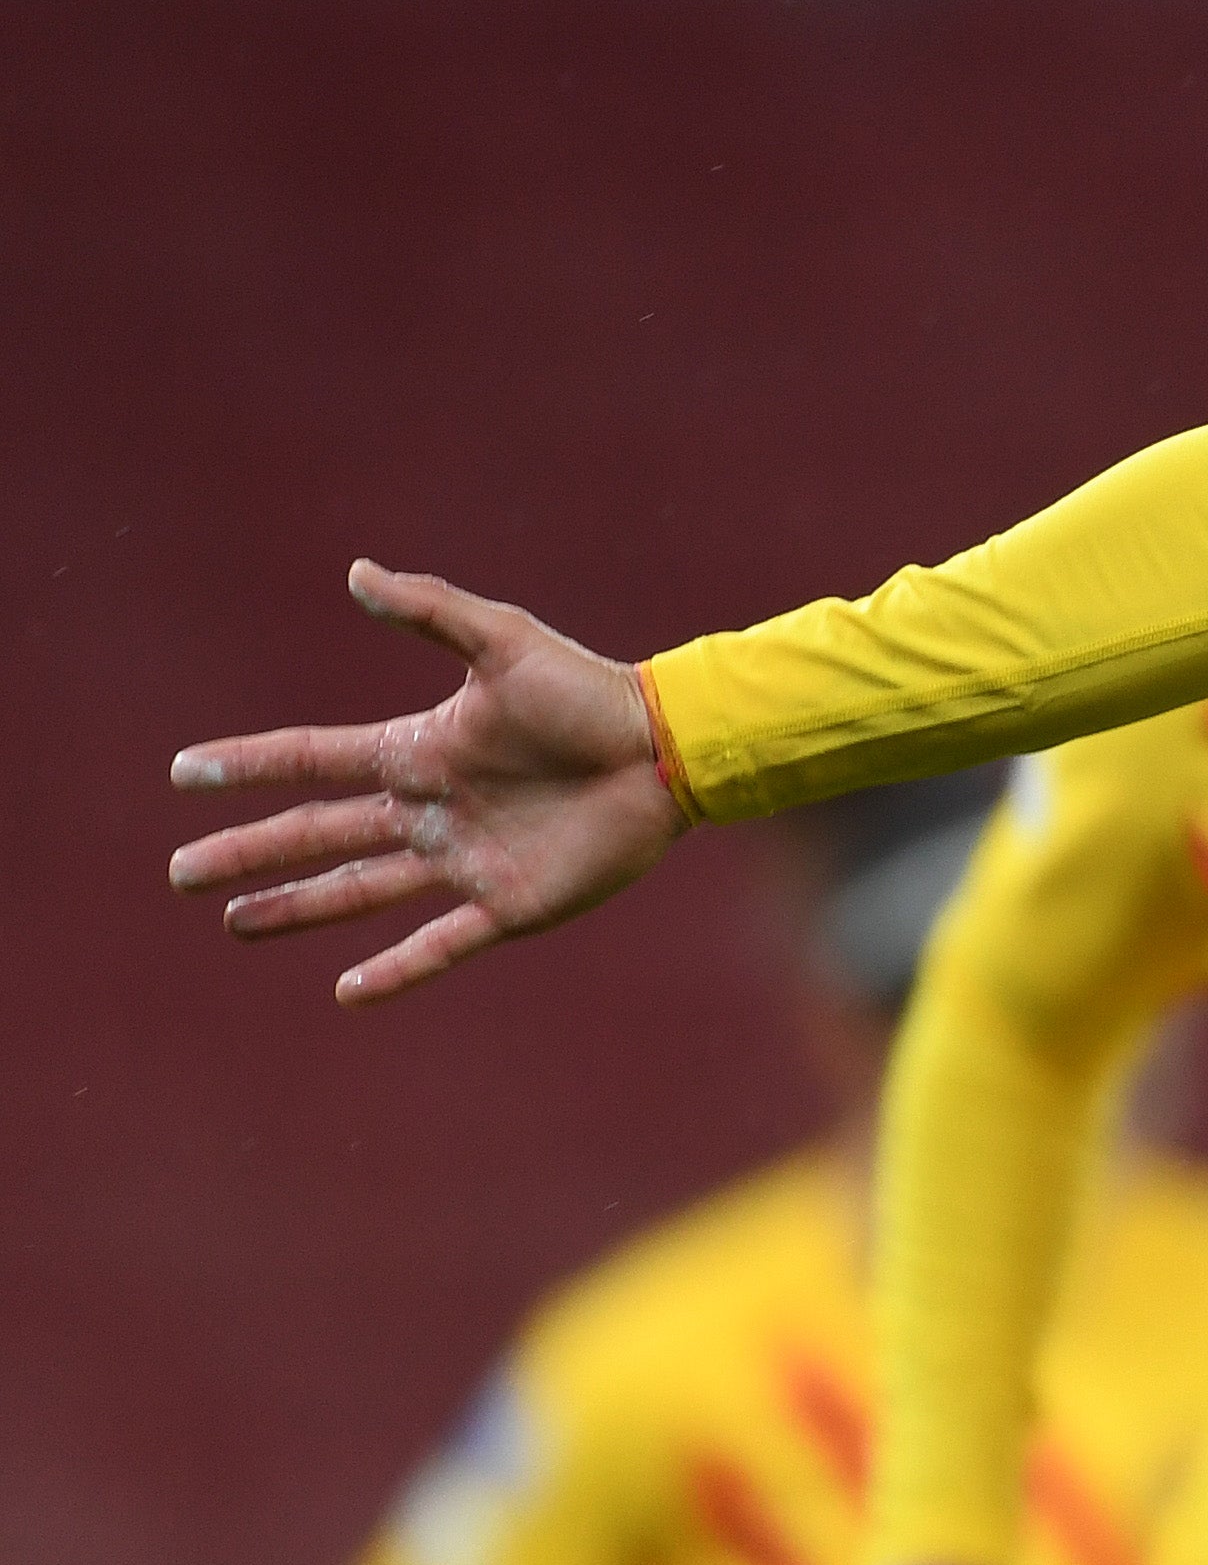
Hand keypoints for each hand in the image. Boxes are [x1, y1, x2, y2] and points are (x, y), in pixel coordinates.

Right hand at [167, 565, 682, 1003]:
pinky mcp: (510, 903)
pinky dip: (398, 970)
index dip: (249, 767)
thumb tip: (356, 573)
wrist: (666, 748)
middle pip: (319, 834)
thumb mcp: (505, 643)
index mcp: (419, 750)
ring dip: (298, 909)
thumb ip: (431, 612)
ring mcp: (465, 860)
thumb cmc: (589, 692)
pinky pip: (442, 944)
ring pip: (361, 892)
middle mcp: (430, 810)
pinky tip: (347, 992)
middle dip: (250, 854)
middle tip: (182, 874)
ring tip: (235, 923)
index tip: (183, 773)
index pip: (312, 760)